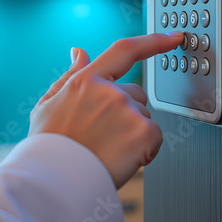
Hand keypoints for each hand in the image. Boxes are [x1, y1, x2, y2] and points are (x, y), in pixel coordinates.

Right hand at [29, 32, 182, 188]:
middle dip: (127, 111)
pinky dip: (144, 149)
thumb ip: (70, 75)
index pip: (125, 51)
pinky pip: (154, 137)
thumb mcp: (49, 104)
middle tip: (103, 135)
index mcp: (86, 80)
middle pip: (137, 95)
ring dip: (133, 132)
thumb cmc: (48, 147)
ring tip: (106, 149)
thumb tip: (80, 52)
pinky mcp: (142, 132)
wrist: (52, 184)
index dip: (153, 41)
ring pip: (144, 118)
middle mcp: (109, 91)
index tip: (173, 38)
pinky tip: (121, 157)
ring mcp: (127, 110)